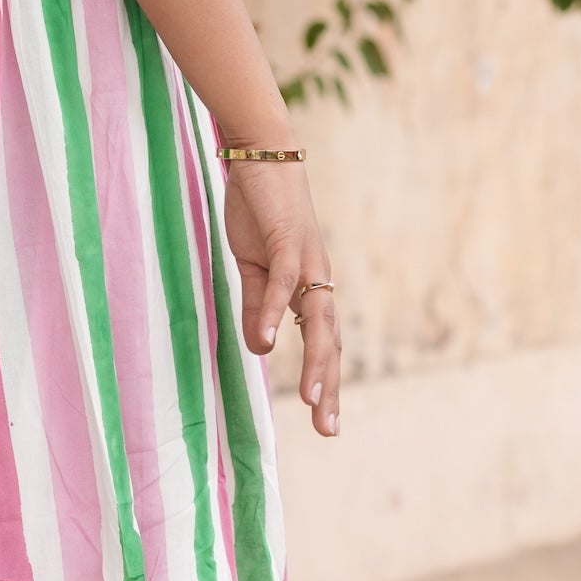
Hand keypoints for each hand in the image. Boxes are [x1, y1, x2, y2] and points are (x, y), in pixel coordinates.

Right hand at [221, 160, 340, 438]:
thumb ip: (256, 305)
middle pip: (328, 339)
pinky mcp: (287, 239)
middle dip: (328, 384)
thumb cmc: (260, 209)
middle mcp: (316, 278)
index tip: (324, 421)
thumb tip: (260, 349)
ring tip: (310, 398)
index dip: (324, 380)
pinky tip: (267, 339)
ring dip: (314, 359)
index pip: (322, 342)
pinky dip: (274, 310)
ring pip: (316, 317)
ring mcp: (305, 259)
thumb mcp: (252, 265)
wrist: (261, 152)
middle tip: (327, 428)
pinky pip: (284, 280)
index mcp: (308, 286)